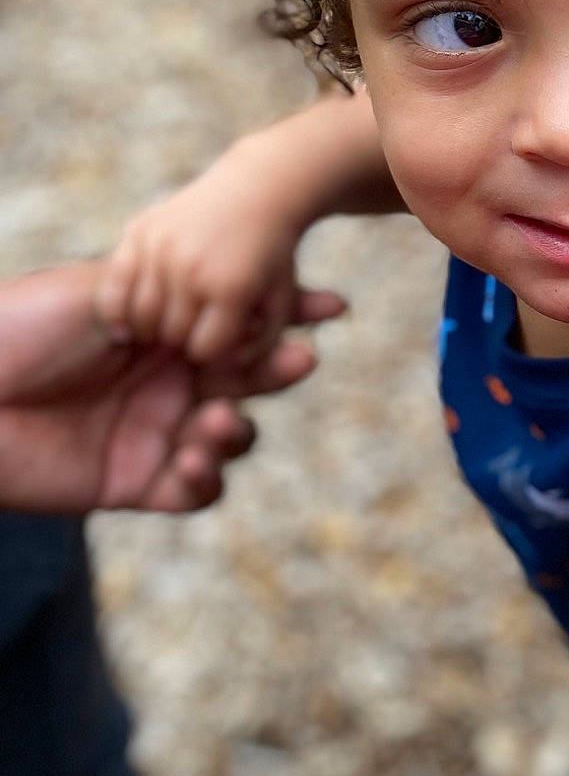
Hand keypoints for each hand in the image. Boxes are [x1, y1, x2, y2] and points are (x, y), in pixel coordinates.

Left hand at [0, 260, 342, 511]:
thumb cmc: (15, 329)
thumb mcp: (97, 289)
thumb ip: (167, 291)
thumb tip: (230, 284)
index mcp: (158, 334)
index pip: (233, 325)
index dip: (285, 317)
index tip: (330, 306)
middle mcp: (164, 384)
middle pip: (244, 382)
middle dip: (277, 372)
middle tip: (298, 360)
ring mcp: (153, 435)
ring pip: (229, 439)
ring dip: (238, 431)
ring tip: (219, 420)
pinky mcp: (134, 484)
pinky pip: (195, 491)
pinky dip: (207, 479)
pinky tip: (195, 462)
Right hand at [96, 143, 341, 364]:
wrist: (257, 190)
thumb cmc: (272, 257)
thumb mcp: (279, 302)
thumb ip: (259, 344)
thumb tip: (227, 368)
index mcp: (233, 288)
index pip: (206, 350)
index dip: (211, 352)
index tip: (216, 342)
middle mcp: (194, 267)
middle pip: (174, 335)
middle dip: (184, 341)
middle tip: (190, 331)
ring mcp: (162, 247)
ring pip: (143, 315)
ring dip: (153, 326)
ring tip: (168, 321)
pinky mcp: (139, 231)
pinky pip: (117, 287)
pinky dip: (122, 306)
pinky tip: (133, 313)